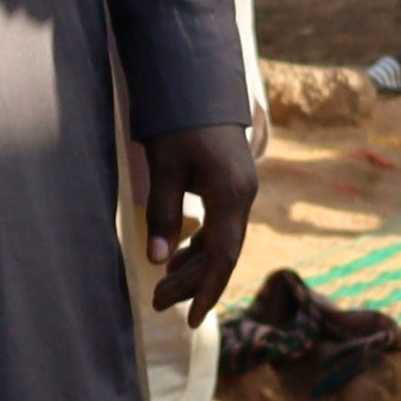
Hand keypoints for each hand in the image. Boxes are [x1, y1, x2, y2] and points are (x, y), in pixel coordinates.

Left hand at [137, 121, 260, 316]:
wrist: (197, 80)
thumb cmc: (180, 120)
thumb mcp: (165, 167)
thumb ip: (163, 214)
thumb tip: (158, 260)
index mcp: (231, 195)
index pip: (222, 257)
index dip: (206, 290)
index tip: (191, 320)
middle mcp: (242, 196)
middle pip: (222, 253)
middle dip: (192, 283)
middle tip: (158, 302)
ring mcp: (239, 189)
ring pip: (220, 240)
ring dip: (194, 265)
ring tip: (165, 288)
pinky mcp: (230, 182)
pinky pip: (219, 224)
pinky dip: (199, 245)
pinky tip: (179, 257)